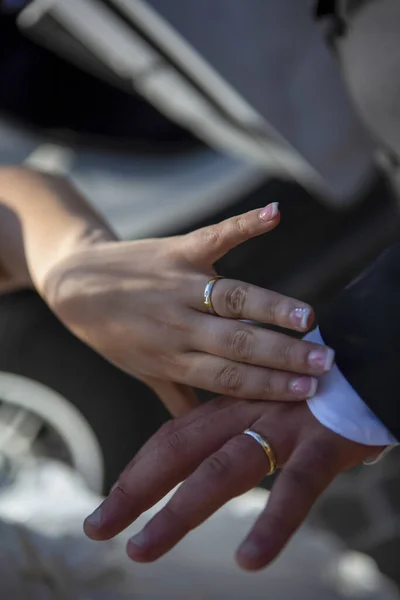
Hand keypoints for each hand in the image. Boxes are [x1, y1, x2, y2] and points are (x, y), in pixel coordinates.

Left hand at [42, 203, 332, 415]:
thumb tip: (211, 432)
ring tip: (307, 318)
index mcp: (172, 358)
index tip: (308, 390)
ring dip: (271, 307)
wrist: (73, 285)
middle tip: (325, 361)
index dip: (268, 385)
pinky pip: (214, 236)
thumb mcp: (141, 371)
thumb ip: (178, 398)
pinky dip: (245, 224)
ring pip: (230, 298)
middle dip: (282, 354)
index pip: (228, 377)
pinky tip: (276, 214)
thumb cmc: (112, 334)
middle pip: (236, 342)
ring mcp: (177, 284)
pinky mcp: (176, 250)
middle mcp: (177, 324)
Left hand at [84, 398, 380, 569]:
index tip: (109, 504)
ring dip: (179, 513)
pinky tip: (250, 559)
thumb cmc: (321, 383)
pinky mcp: (325, 442)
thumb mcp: (275, 399)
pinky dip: (273, 523)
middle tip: (96, 529)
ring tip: (141, 551)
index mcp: (234, 402)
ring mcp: (284, 426)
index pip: (174, 437)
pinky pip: (296, 486)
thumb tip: (233, 450)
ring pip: (224, 470)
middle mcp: (248, 411)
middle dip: (135, 490)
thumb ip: (248, 422)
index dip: (138, 471)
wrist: (372, 352)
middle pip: (180, 450)